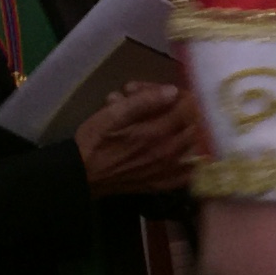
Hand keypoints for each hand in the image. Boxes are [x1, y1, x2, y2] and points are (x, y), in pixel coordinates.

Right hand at [78, 81, 203, 196]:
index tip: (168, 91)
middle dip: (180, 111)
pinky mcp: (163, 183)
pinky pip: (187, 171)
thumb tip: (173, 91)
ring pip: (193, 145)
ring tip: (162, 124)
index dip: (182, 95)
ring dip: (182, 130)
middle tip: (162, 107)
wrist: (82, 175)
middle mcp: (170, 153)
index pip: (189, 108)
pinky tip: (176, 149)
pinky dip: (188, 159)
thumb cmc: (95, 141)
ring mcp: (169, 171)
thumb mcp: (113, 114)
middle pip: (193, 124)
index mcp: (159, 134)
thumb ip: (144, 101)